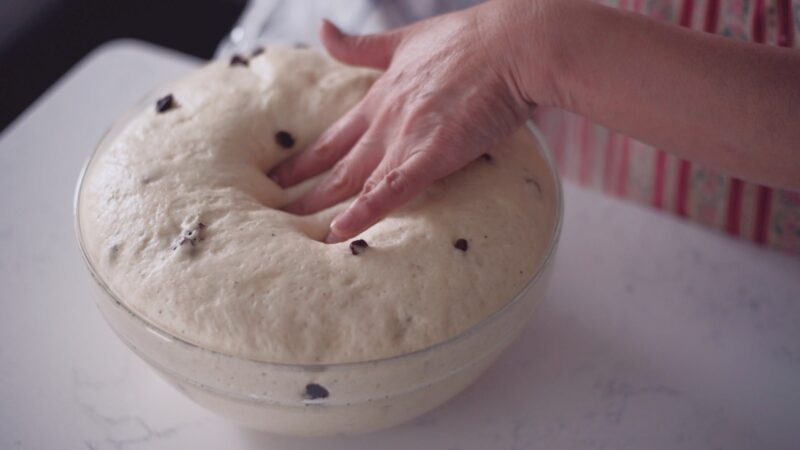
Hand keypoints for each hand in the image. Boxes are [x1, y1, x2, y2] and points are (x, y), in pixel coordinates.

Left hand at [270, 0, 553, 241]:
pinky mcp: (434, 151)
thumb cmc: (470, 40)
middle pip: (334, 166)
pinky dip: (366, 210)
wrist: (513, 43)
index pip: (331, 138)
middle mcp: (385, 122)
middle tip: (271, 217)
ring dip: (324, 209)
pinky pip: (394, 188)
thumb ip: (362, 44)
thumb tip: (324, 28)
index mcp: (381, 99)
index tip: (276, 178)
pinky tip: (341, 231)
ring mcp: (406, 137)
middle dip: (301, 194)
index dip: (302, 160)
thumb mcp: (405, 38)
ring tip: (295, 235)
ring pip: (355, 182)